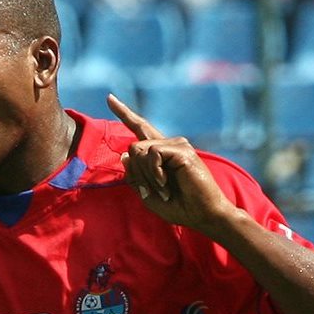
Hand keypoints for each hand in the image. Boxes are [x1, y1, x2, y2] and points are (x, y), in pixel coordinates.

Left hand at [107, 94, 235, 231]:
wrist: (203, 214)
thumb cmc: (179, 206)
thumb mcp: (148, 194)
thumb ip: (135, 176)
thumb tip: (125, 155)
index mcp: (162, 153)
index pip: (140, 128)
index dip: (124, 113)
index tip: (109, 98)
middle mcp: (170, 144)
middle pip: (133, 147)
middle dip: (137, 174)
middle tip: (154, 192)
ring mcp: (178, 145)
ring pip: (139, 150)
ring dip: (146, 175)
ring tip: (163, 190)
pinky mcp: (182, 150)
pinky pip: (152, 154)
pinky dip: (154, 173)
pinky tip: (165, 184)